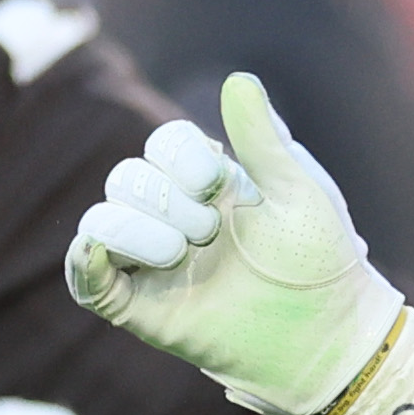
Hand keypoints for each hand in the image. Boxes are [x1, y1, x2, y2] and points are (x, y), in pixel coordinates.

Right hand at [65, 73, 403, 414]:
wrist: (328, 335)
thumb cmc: (322, 263)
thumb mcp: (299, 192)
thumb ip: (264, 139)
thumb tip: (239, 80)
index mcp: (210, 185)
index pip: (164, 144)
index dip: (181, 155)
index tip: (222, 183)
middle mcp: (174, 218)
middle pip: (128, 177)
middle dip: (168, 199)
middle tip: (213, 231)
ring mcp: (153, 262)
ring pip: (102, 218)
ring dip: (140, 229)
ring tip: (185, 253)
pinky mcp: (137, 305)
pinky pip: (84, 274)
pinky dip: (88, 258)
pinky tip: (109, 252)